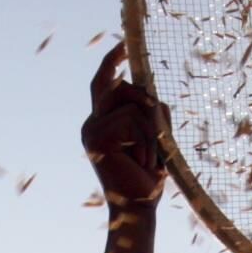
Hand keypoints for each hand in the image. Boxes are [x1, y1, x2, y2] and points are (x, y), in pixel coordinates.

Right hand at [82, 42, 171, 211]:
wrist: (137, 208)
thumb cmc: (148, 176)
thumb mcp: (155, 137)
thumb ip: (150, 111)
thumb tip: (147, 91)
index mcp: (103, 122)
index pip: (106, 83)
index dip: (112, 61)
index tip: (124, 45)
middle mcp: (92, 122)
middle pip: (119, 87)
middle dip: (145, 101)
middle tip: (159, 132)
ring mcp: (92, 128)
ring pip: (134, 105)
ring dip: (153, 132)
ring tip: (149, 159)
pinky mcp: (97, 135)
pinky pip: (134, 120)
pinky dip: (148, 141)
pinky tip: (143, 163)